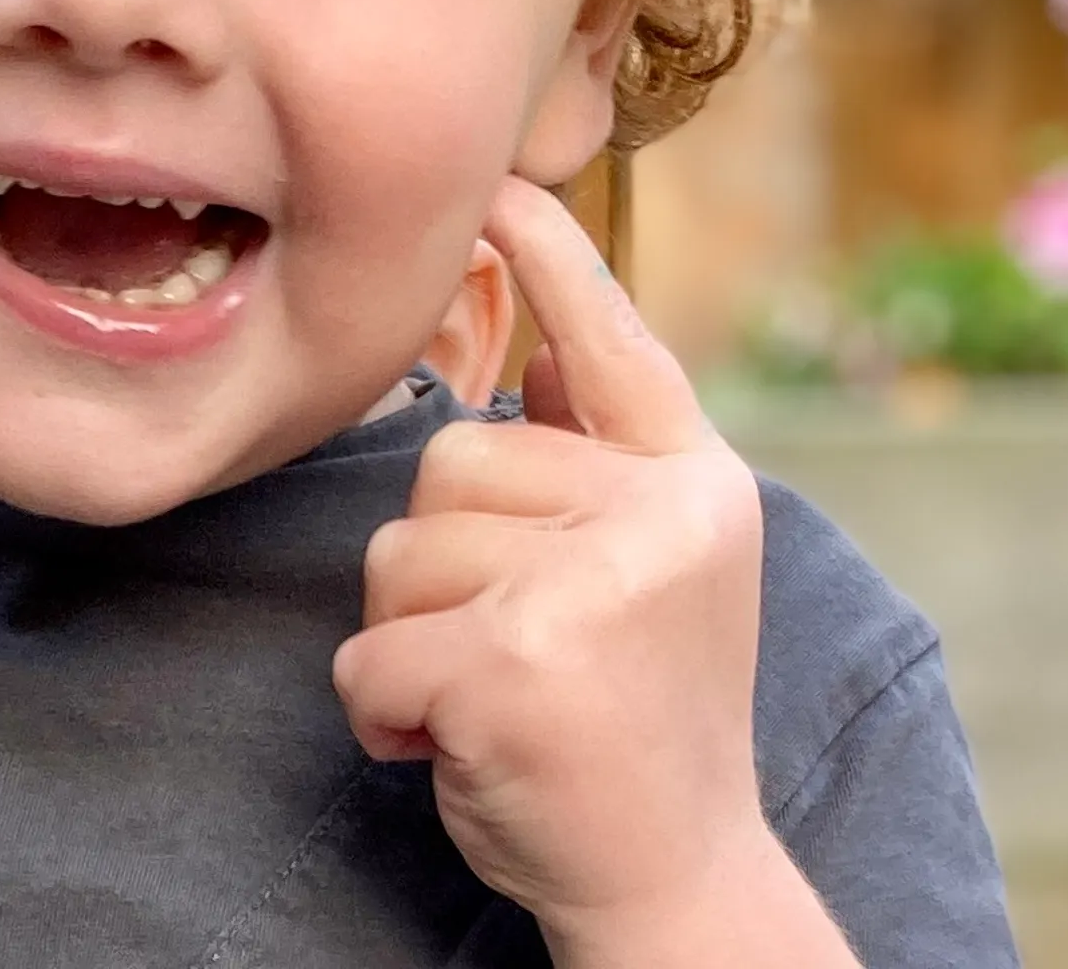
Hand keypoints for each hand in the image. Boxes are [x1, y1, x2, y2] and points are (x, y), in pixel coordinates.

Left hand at [331, 177, 803, 952]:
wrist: (676, 882)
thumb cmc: (637, 723)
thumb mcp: (650, 571)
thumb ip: (598, 461)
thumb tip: (534, 347)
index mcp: (697, 482)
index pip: (612, 339)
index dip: (548, 257)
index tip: (499, 185)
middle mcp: (661, 515)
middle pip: (452, 460)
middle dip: (445, 563)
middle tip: (517, 653)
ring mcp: (593, 585)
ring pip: (399, 551)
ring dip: (413, 639)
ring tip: (494, 697)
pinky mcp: (516, 661)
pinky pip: (371, 654)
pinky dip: (386, 715)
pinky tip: (455, 747)